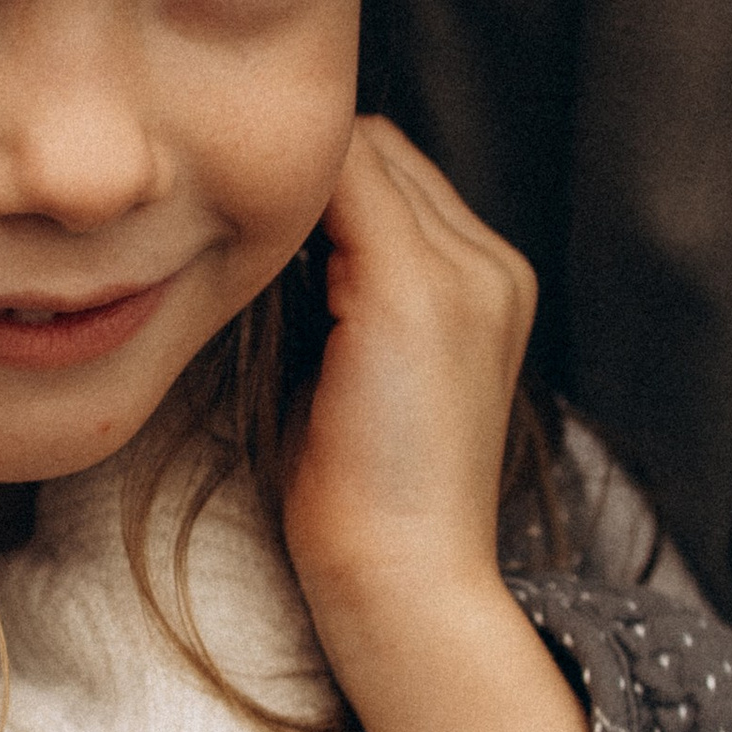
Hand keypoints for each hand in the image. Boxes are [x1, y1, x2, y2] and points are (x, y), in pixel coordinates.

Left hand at [281, 118, 537, 650]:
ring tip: (246, 269)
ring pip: (358, 156)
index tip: (256, 242)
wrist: (404, 580)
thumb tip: (275, 235)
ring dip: (293, 199)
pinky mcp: (416, 291)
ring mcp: (467, 273)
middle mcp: (495, 266)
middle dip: (308, 184)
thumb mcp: (364, 368)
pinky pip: (341, 188)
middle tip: (235, 243)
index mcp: (493, 285)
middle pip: (380, 151)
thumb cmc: (364, 493)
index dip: (323, 193)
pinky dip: (285, 213)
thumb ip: (345, 291)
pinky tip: (245, 268)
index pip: (398, 173)